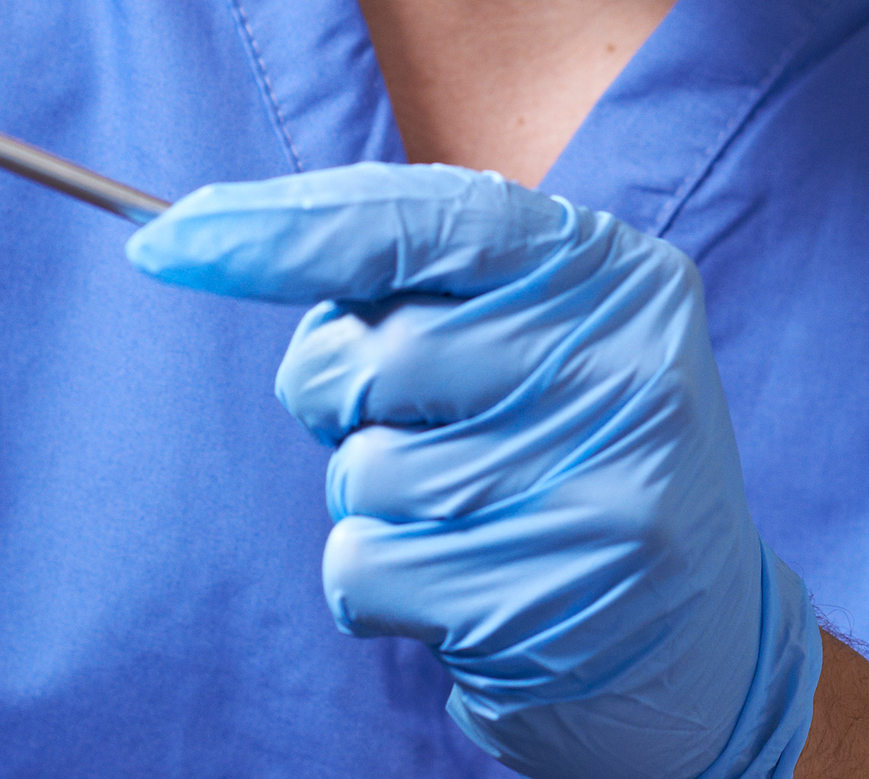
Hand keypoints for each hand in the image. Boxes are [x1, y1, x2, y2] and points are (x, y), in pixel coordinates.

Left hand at [128, 164, 819, 778]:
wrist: (700, 650)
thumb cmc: (572, 467)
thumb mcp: (538, 341)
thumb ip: (424, 288)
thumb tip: (223, 239)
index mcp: (614, 274)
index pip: (425, 217)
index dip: (286, 225)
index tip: (168, 240)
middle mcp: (623, 363)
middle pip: (376, 353)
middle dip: (338, 396)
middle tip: (402, 428)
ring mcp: (599, 483)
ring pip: (362, 471)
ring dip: (372, 503)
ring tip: (466, 518)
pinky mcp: (555, 595)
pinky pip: (366, 566)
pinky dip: (377, 584)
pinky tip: (458, 586)